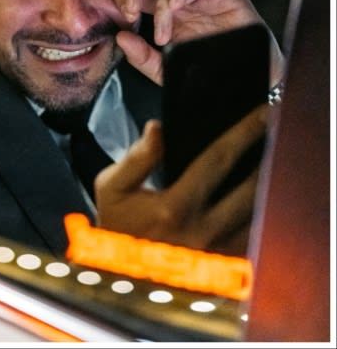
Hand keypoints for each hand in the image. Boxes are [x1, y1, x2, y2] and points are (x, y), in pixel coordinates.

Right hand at [94, 105, 267, 254]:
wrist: (122, 277)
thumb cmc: (116, 228)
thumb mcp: (111, 189)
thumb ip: (135, 157)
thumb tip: (157, 127)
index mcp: (174, 207)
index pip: (217, 160)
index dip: (244, 133)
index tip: (264, 113)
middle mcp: (204, 230)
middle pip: (252, 187)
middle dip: (270, 156)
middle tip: (280, 132)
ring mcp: (220, 252)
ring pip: (261, 214)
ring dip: (271, 185)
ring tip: (276, 160)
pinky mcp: (229, 267)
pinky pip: (259, 237)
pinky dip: (265, 214)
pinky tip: (264, 195)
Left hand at [113, 0, 283, 85]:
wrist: (246, 80)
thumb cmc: (209, 71)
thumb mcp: (167, 70)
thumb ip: (142, 57)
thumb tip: (120, 37)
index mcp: (164, 14)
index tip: (122, 20)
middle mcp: (180, 0)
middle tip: (128, 11)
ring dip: (160, 2)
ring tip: (163, 34)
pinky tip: (176, 7)